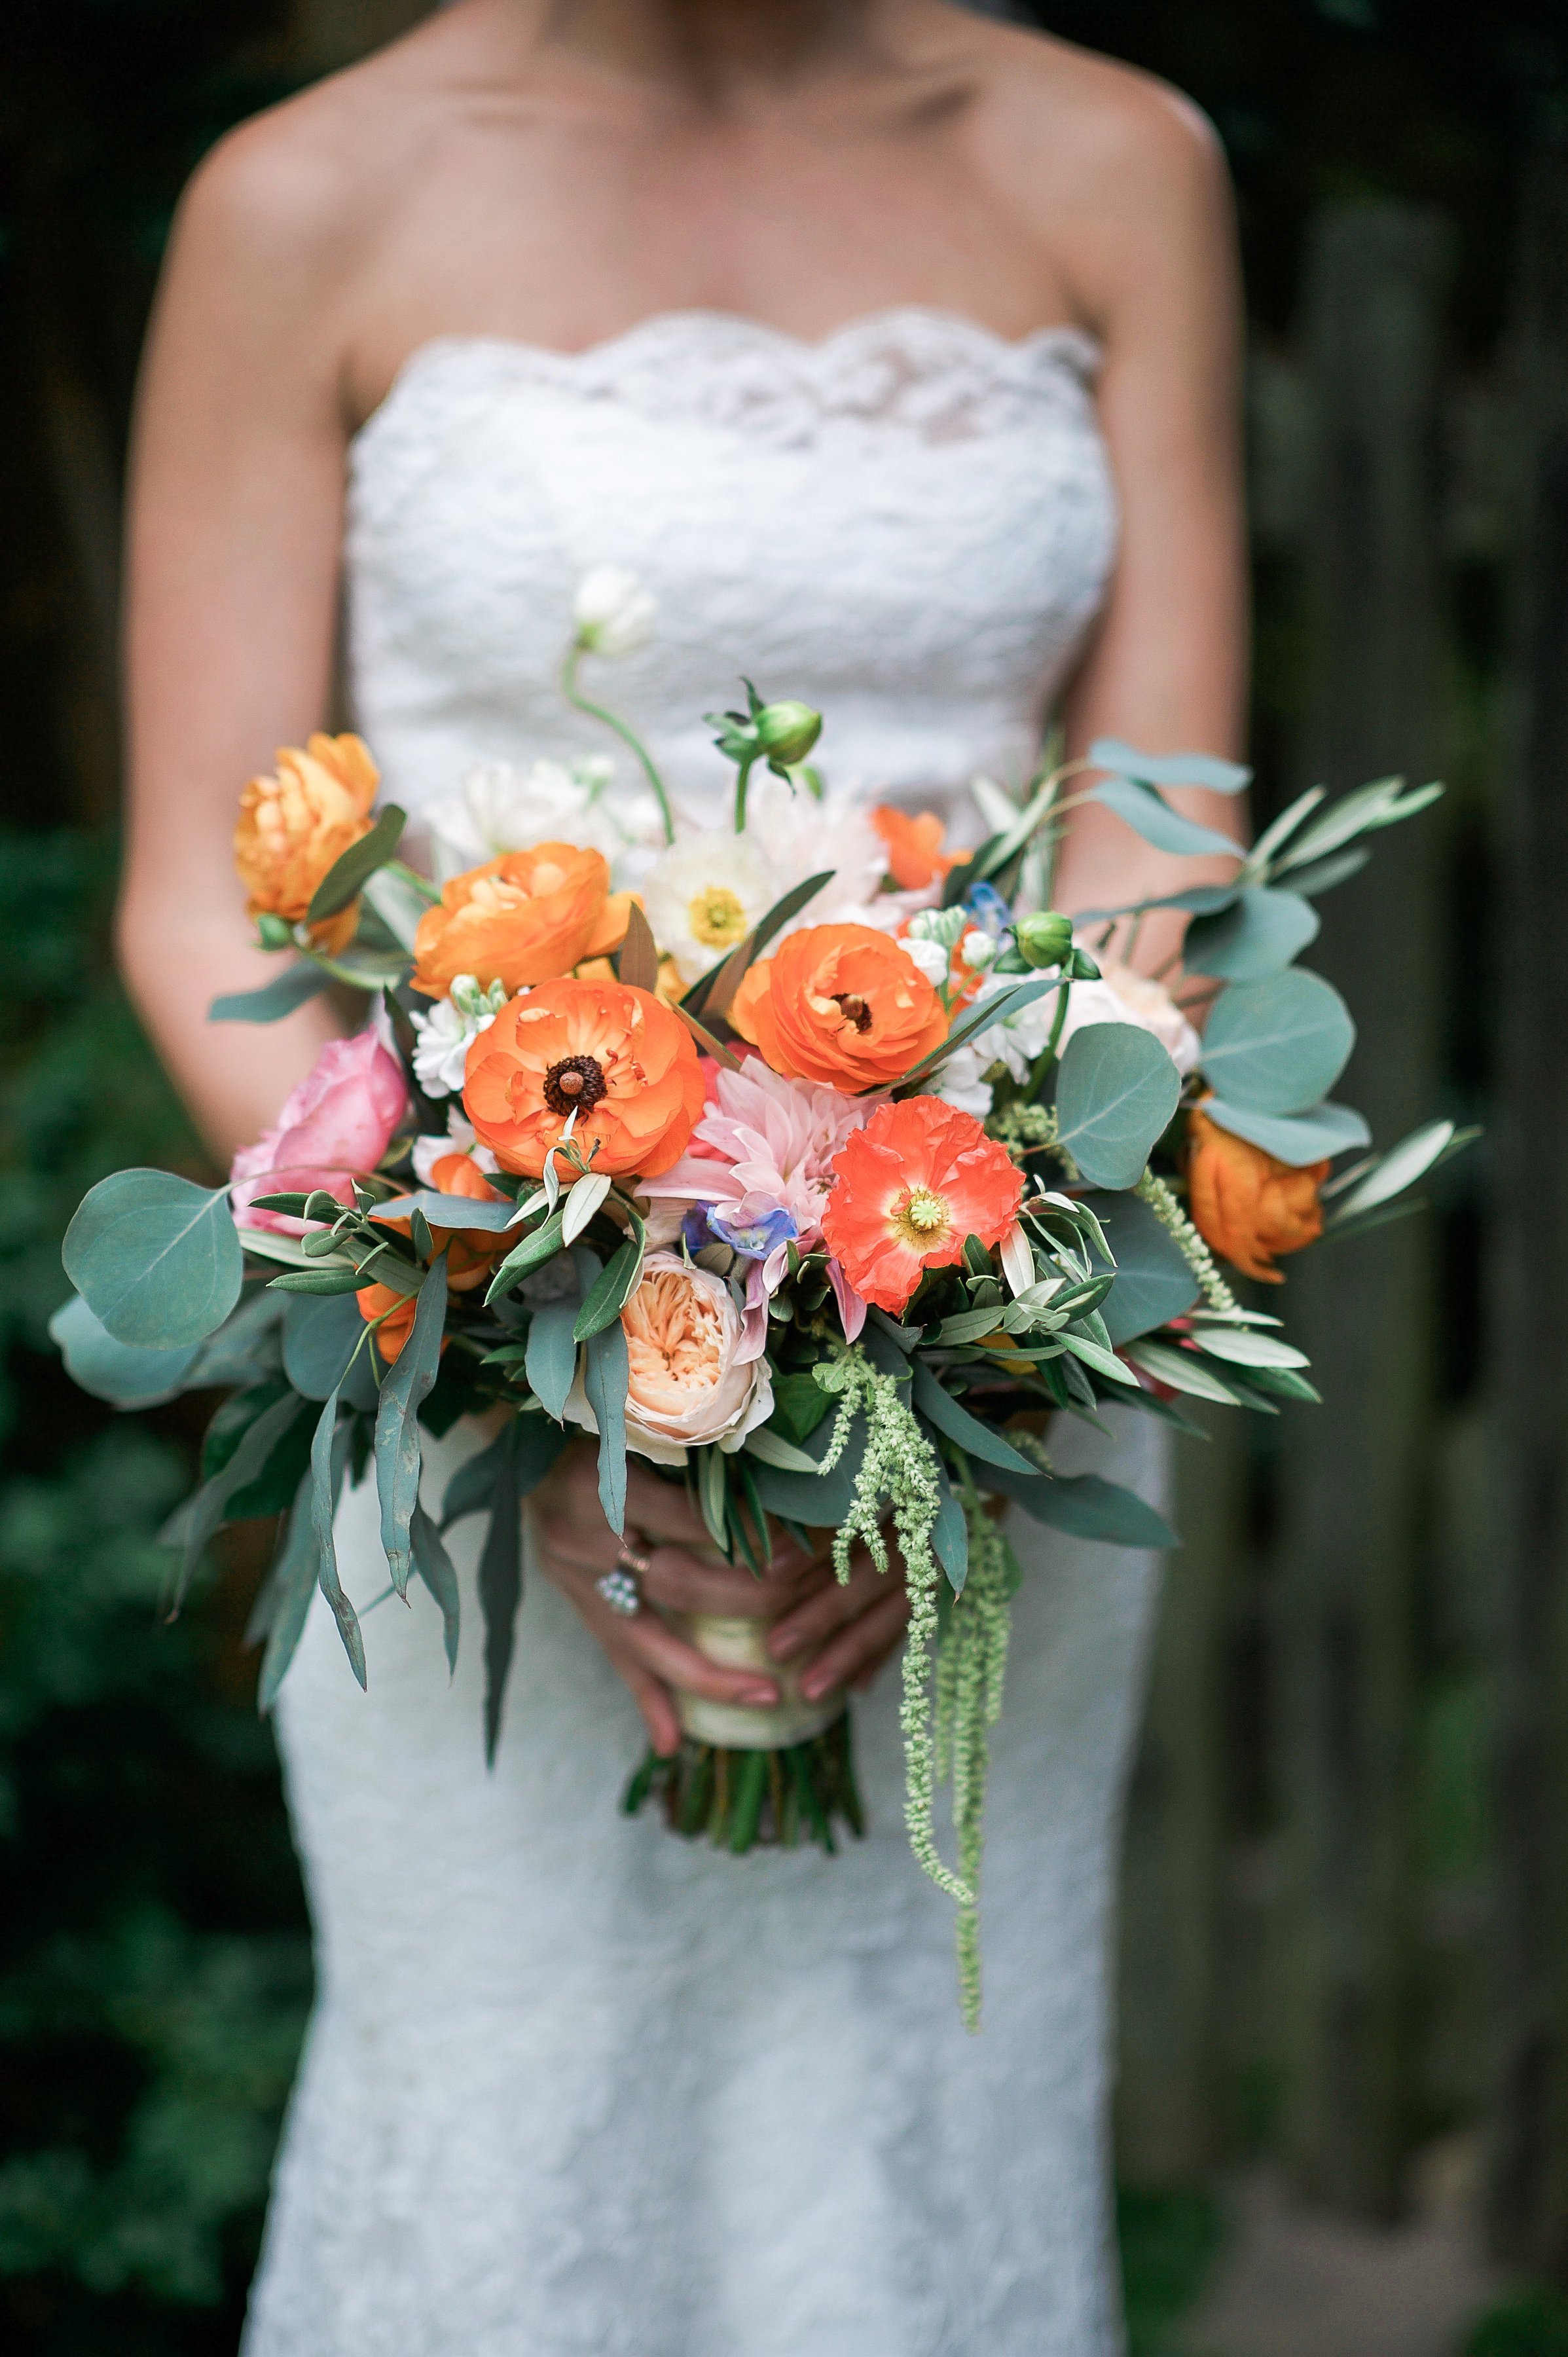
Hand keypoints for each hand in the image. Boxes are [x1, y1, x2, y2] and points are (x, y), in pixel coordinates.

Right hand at [532, 1442, 908, 1752]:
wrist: (519, 1443)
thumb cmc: (598, 1423)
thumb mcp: (637, 1425)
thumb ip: (690, 1454)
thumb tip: (772, 1483)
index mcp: (603, 1480)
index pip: (687, 1519)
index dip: (744, 1538)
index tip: (800, 1548)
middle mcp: (583, 1534)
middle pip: (674, 1583)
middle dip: (744, 1603)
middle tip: (799, 1608)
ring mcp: (574, 1575)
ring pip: (645, 1638)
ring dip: (706, 1674)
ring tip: (765, 1698)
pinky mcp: (573, 1599)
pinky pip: (613, 1656)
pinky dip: (646, 1699)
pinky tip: (675, 1744)